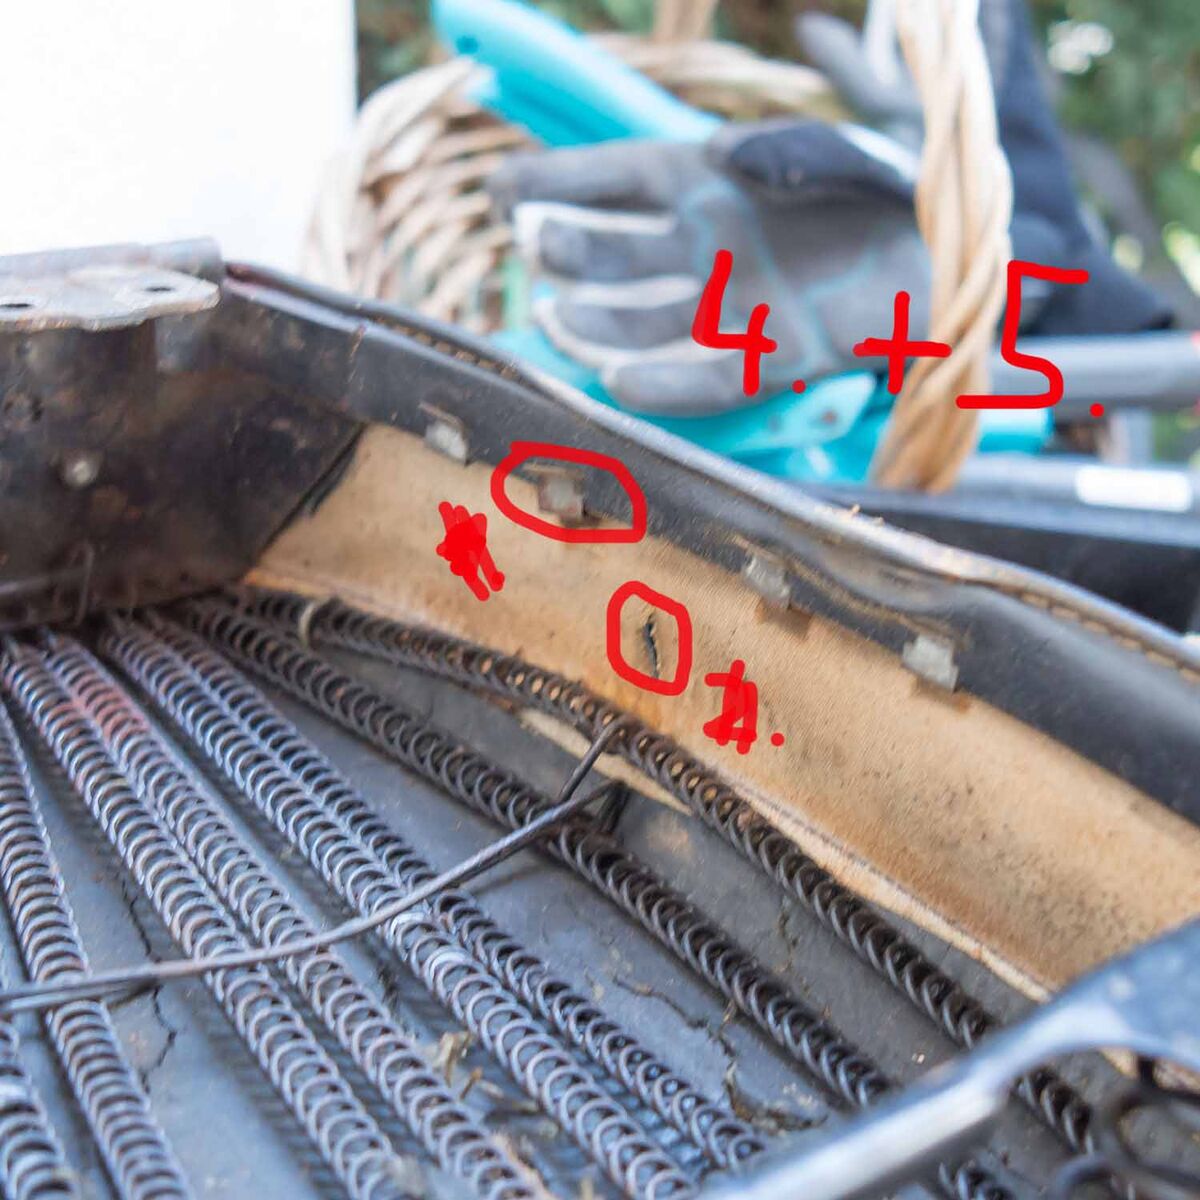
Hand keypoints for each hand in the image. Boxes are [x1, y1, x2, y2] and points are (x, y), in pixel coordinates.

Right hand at [489, 121, 930, 415]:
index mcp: (709, 183)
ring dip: (599, 320)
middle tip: (535, 248)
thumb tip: (723, 162)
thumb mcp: (839, 148)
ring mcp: (734, 305)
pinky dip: (668, 384)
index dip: (553, 183)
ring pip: (647, 319)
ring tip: (557, 318)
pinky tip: (621, 384)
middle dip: (571, 247)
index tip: (498, 194)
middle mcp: (708, 247)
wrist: (953, 256)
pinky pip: (710, 377)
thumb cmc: (888, 189)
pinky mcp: (774, 357)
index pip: (615, 178)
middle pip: (619, 250)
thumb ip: (784, 148)